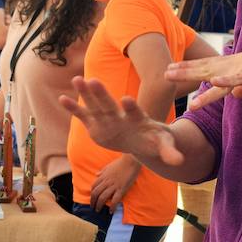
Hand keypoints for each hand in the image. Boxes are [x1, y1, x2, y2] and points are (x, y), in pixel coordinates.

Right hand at [59, 77, 183, 166]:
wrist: (144, 138)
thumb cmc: (155, 140)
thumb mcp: (164, 145)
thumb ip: (169, 152)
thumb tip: (179, 162)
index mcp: (139, 120)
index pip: (135, 112)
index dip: (131, 107)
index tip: (126, 100)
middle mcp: (121, 116)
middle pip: (110, 104)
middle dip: (102, 94)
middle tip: (92, 80)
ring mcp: (108, 118)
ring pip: (96, 105)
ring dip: (86, 93)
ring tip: (77, 79)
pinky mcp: (98, 124)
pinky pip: (84, 115)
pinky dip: (74, 108)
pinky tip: (62, 98)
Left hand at [90, 154, 140, 210]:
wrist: (131, 161)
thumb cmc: (120, 163)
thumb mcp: (108, 166)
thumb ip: (102, 171)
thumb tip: (96, 174)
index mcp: (103, 176)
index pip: (93, 187)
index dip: (92, 194)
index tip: (93, 198)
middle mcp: (106, 182)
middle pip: (96, 194)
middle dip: (93, 202)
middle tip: (93, 207)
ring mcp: (114, 186)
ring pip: (102, 198)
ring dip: (99, 205)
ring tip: (98, 210)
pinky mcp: (122, 189)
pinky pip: (115, 200)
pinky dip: (112, 207)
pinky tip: (111, 211)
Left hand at [166, 43, 241, 109]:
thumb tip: (237, 95)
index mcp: (235, 65)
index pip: (207, 66)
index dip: (189, 68)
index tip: (171, 69)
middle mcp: (235, 64)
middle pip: (205, 68)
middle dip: (185, 71)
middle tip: (165, 73)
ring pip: (216, 75)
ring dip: (196, 76)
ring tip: (178, 78)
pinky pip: (238, 80)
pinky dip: (226, 81)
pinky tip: (214, 82)